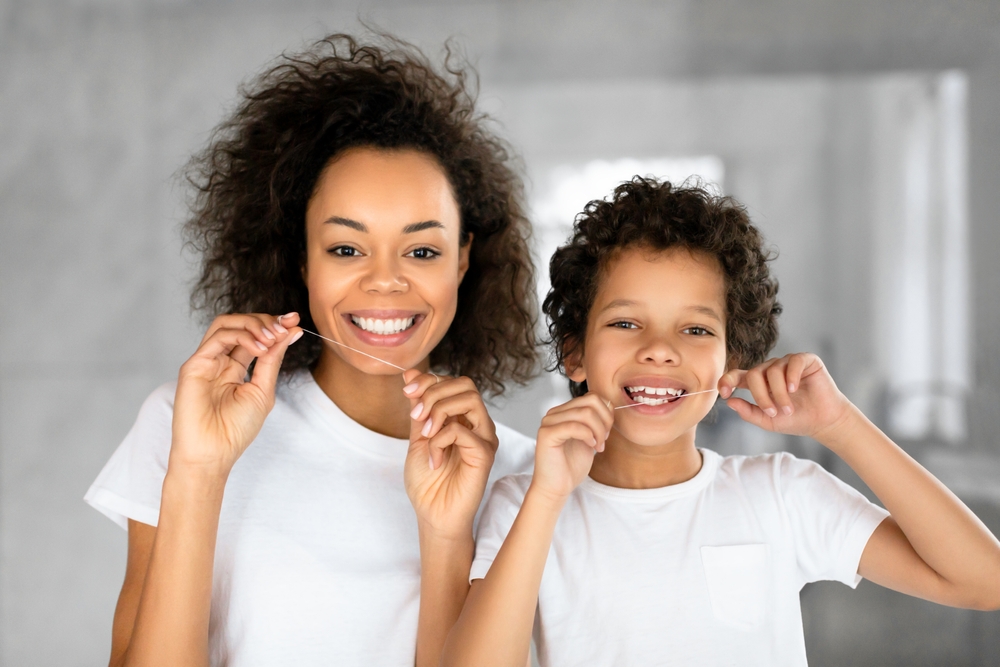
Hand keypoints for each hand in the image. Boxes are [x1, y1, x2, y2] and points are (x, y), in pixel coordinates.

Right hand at [170, 312, 302, 478]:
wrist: (213, 453)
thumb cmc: (236, 429)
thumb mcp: (263, 390)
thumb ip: (273, 360)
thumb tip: (291, 332)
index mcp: (235, 367)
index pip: (254, 336)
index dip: (274, 325)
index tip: (295, 321)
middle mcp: (219, 361)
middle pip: (240, 324)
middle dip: (266, 321)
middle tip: (285, 327)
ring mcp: (206, 361)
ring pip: (226, 323)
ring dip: (254, 324)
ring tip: (272, 337)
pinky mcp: (194, 364)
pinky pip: (218, 337)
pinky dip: (243, 336)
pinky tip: (259, 348)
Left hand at [402, 371, 497, 539]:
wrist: (433, 515)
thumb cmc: (428, 482)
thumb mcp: (418, 437)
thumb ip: (419, 408)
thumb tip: (411, 374)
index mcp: (463, 418)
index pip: (453, 382)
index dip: (429, 380)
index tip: (407, 391)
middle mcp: (477, 424)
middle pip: (465, 384)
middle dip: (434, 392)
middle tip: (416, 416)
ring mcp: (483, 438)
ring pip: (469, 399)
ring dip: (439, 410)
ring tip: (425, 434)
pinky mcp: (484, 454)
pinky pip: (462, 431)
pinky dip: (439, 440)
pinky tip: (433, 460)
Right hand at [530, 393, 613, 501]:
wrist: (557, 487)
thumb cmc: (572, 466)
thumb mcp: (590, 438)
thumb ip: (595, 421)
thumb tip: (609, 405)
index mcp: (565, 411)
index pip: (592, 397)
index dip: (606, 413)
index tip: (607, 433)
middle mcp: (555, 413)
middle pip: (591, 401)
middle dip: (605, 421)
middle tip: (604, 440)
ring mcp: (549, 422)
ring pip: (585, 413)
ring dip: (598, 431)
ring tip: (598, 446)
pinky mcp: (546, 434)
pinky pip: (574, 426)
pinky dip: (588, 436)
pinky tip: (590, 446)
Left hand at [718, 353, 852, 440]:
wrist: (823, 422)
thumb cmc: (796, 420)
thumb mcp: (768, 421)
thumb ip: (748, 412)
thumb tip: (729, 402)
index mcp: (758, 383)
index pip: (736, 375)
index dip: (727, 380)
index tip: (724, 393)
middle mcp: (770, 370)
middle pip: (754, 374)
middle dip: (761, 396)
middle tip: (773, 412)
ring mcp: (787, 363)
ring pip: (773, 370)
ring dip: (779, 393)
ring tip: (789, 408)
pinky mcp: (805, 360)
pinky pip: (793, 361)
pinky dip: (791, 376)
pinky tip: (794, 389)